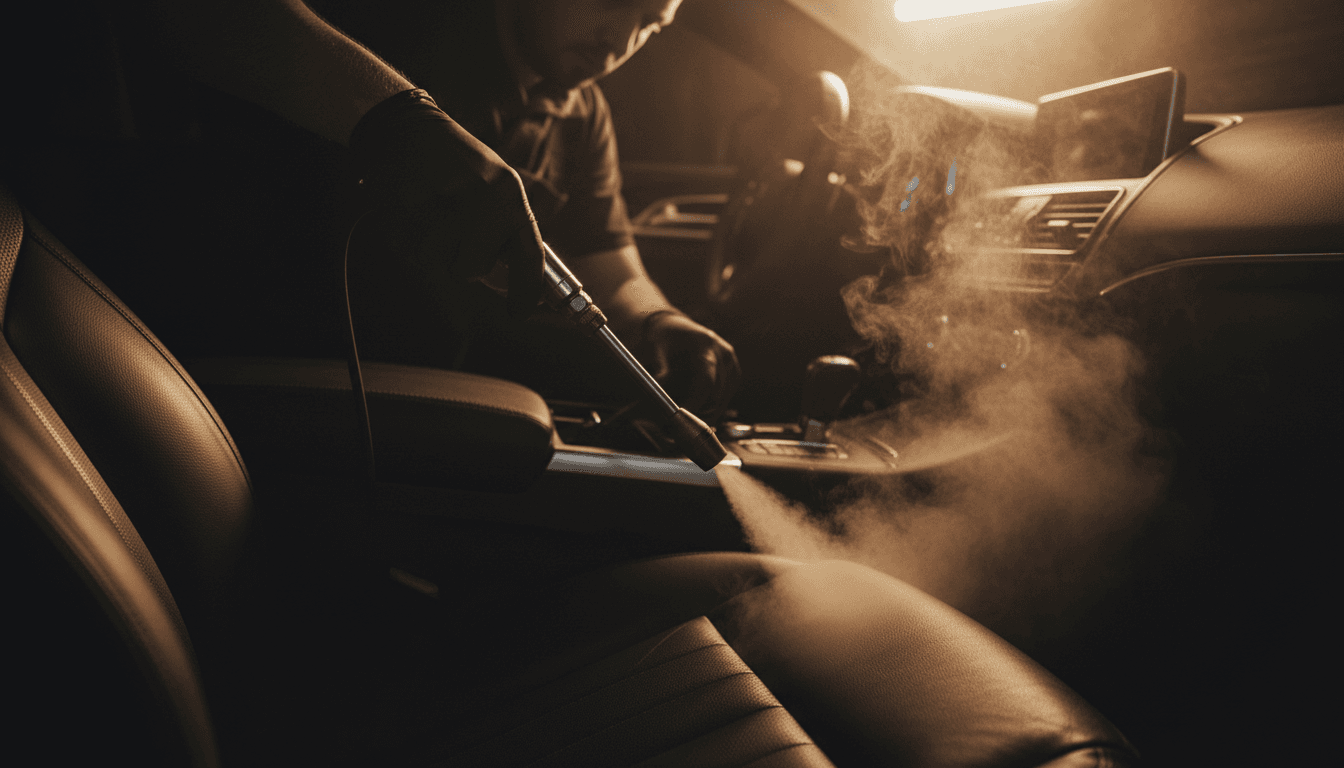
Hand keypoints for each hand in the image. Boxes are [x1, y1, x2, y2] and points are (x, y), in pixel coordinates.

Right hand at [349, 89, 543, 315]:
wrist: (409, 126)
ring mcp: (446, 201)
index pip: (530, 256)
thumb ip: (506, 228)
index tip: (519, 312)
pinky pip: (409, 251)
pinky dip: (407, 241)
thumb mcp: (496, 185)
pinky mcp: (410, 205)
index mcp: (510, 194)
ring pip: (439, 264)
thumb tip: (515, 281)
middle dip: (460, 262)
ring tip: (432, 217)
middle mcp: (484, 198)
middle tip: (453, 233)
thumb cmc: (456, 163)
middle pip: (473, 270)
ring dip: (431, 251)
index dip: (526, 292)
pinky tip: (412, 214)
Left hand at [640, 311, 740, 422]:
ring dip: (703, 414)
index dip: (694, 403)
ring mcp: (731, 364)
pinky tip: (693, 408)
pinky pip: (723, 399)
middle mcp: (724, 354)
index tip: (679, 418)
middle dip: (696, 414)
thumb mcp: (656, 348)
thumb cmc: (664, 337)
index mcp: (705, 344)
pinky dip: (709, 408)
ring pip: (720, 402)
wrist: (676, 326)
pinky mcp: (734, 374)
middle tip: (673, 427)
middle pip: (716, 396)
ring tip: (679, 417)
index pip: (706, 381)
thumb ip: (659, 369)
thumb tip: (659, 393)